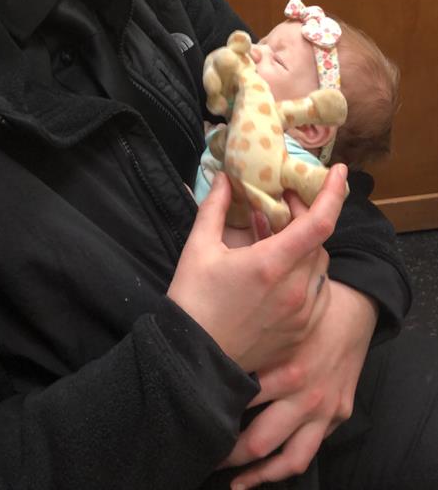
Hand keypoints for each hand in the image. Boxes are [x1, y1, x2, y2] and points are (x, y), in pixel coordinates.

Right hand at [167, 164, 346, 372]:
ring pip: (320, 267)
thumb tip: (224, 178)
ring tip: (275, 240)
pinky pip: (317, 293)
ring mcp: (302, 315)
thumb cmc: (193, 302)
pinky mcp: (301, 333)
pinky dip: (306, 275)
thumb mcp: (198, 248)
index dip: (334, 193)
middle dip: (305, 218)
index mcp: (272, 264)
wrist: (194, 361)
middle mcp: (295, 290)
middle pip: (319, 242)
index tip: (339, 171)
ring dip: (305, 247)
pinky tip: (281, 273)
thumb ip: (214, 207)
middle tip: (280, 207)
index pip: (320, 222)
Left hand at [222, 280, 377, 487]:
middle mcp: (305, 395)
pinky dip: (284, 467)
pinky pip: (308, 451)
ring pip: (286, 458)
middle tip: (203, 454)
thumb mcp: (272, 318)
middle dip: (227, 454)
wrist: (355, 305)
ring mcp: (324, 410)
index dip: (210, 413)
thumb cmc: (304, 307)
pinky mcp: (338, 415)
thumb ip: (243, 340)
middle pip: (258, 440)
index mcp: (285, 369)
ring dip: (256, 474)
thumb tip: (202, 353)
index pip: (238, 402)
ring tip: (232, 481)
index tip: (191, 419)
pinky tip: (265, 474)